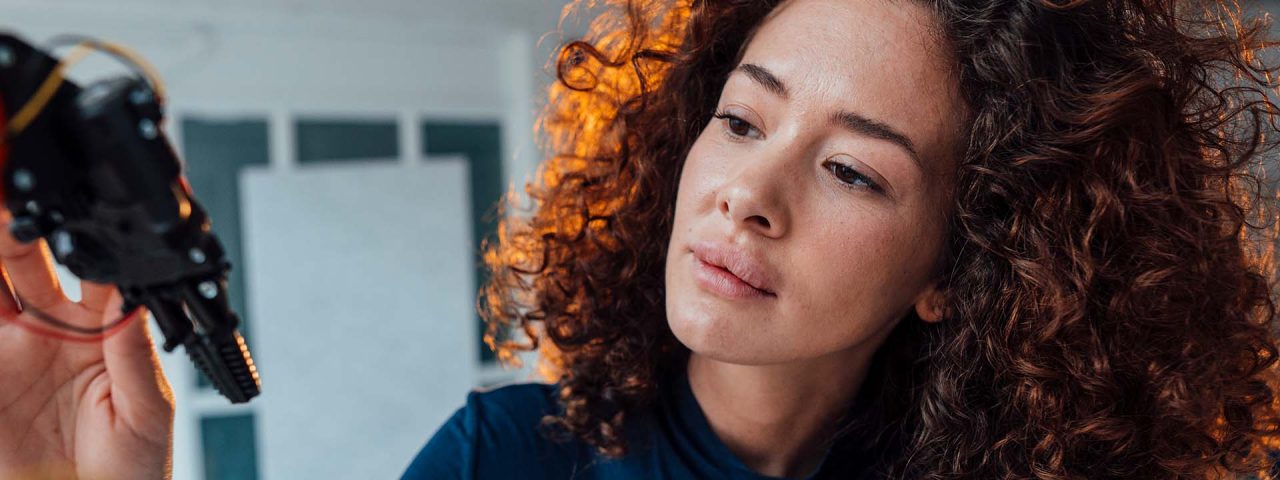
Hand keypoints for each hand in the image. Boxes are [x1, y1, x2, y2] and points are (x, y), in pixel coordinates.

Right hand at [0, 208, 174, 478]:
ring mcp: (11, 347)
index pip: (91, 269)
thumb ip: (136, 355)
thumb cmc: (132, 467)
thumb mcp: (146, 411)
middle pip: (25, 262)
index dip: (81, 238)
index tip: (72, 214)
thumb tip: (137, 300)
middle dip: (16, 228)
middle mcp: (52, 329)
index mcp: (102, 329)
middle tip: (10, 204)